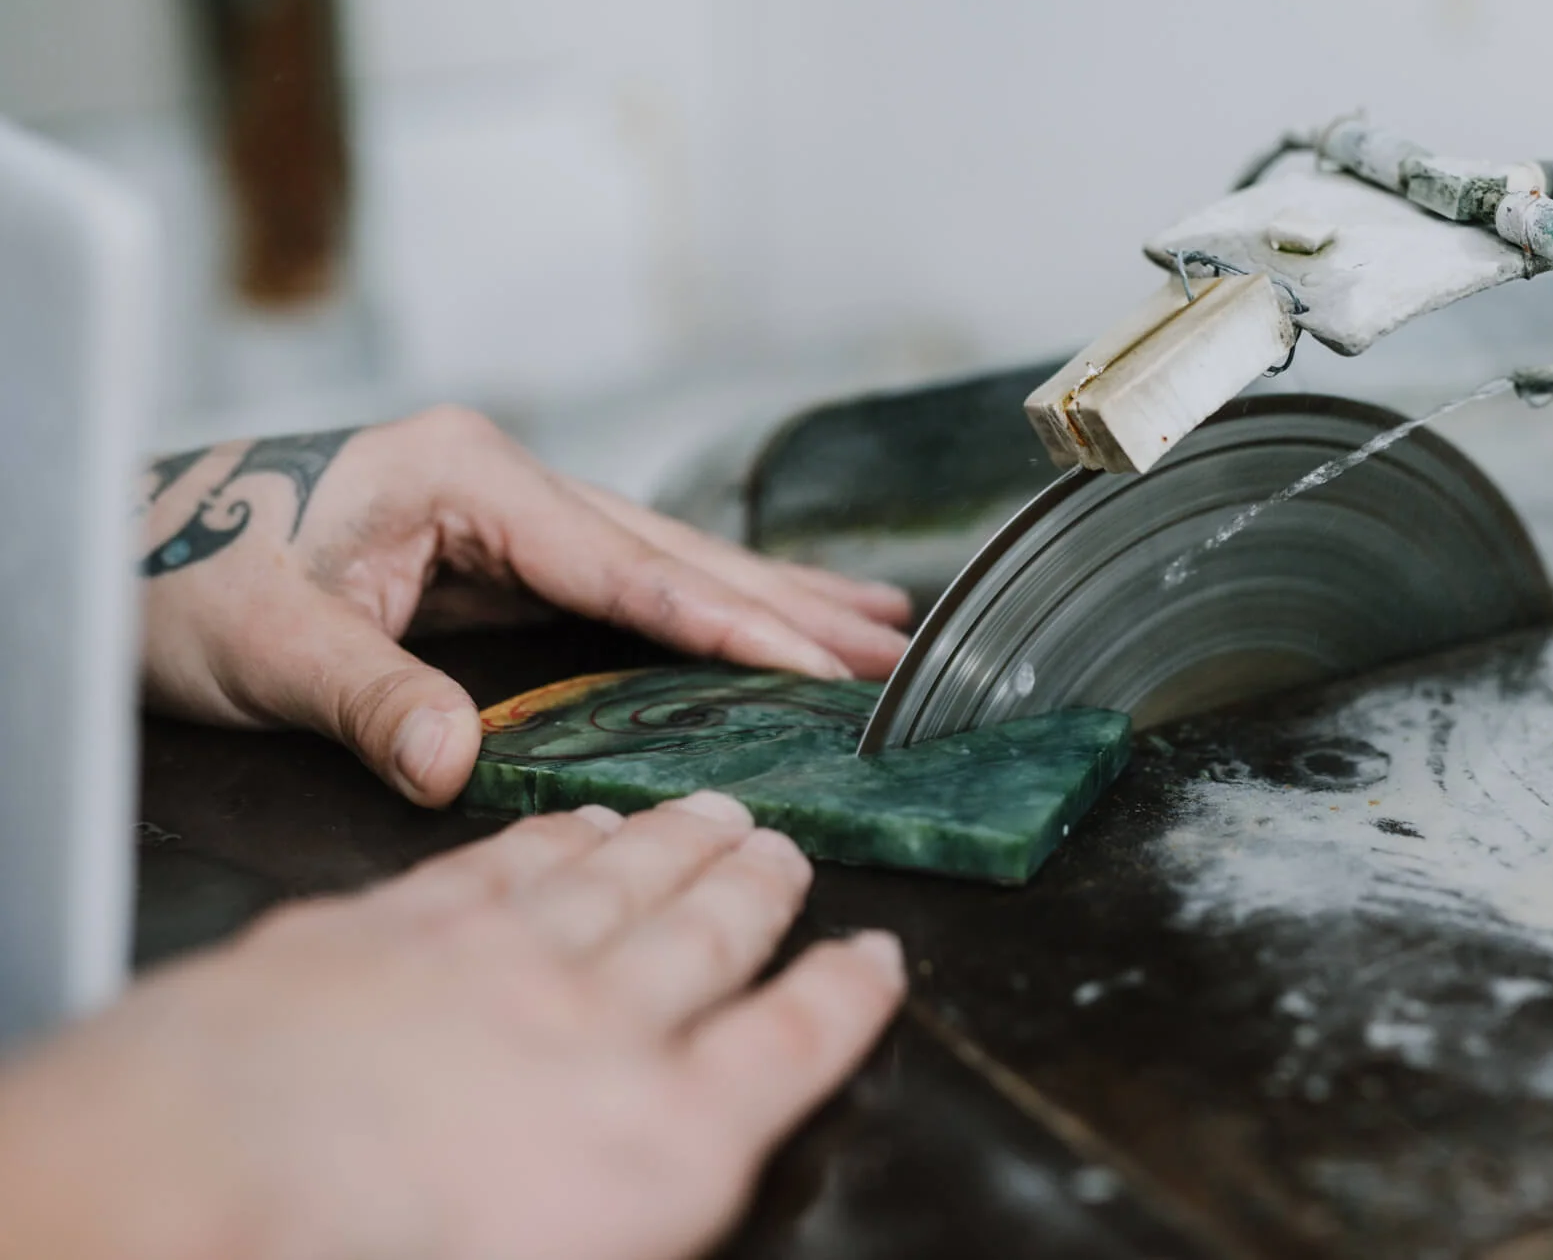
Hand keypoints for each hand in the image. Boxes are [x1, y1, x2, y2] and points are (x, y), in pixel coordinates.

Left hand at [0, 793, 904, 1259]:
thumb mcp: (593, 1255)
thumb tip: (691, 1163)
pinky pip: (516, 864)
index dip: (846, 997)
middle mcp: (604, 1031)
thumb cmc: (384, 1256)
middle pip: (715, 936)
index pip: (796, 1045)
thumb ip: (661, 1190)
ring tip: (716, 813)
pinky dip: (564, 838)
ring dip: (680, 843)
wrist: (202, 1188)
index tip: (874, 960)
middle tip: (788, 852)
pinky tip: (584, 822)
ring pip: (624, 881)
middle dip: (762, 888)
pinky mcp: (408, 927)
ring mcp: (505, 964)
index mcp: (667, 1138)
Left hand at [139, 406, 911, 805]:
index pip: (626, 564)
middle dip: (788, 600)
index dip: (726, 623)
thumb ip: (368, 695)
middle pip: (674, 548)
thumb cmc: (175, 573)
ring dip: (766, 597)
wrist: (116, 544)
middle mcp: (499, 483)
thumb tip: (452, 763)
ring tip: (870, 624)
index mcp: (463, 477)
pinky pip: (623, 585)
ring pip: (662, 559)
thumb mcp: (260, 642)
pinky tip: (751, 629)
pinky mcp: (494, 554)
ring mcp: (503, 513)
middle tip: (893, 643)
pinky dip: (700, 610)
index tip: (818, 665)